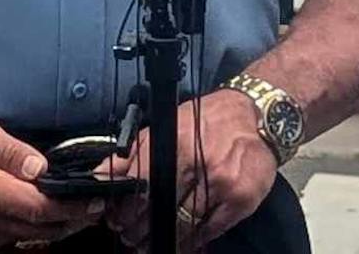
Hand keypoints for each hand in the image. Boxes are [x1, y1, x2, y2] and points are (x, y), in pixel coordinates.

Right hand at [0, 112, 107, 247]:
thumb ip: (11, 149)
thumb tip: (41, 166)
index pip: (42, 208)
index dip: (73, 206)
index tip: (96, 199)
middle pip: (44, 229)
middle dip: (75, 219)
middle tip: (98, 206)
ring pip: (32, 237)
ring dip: (59, 227)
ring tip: (80, 211)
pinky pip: (17, 238)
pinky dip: (38, 230)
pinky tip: (48, 217)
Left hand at [104, 90, 278, 249]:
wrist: (255, 116)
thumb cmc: (205, 121)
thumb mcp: (166, 127)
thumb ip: (133, 153)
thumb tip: (102, 174)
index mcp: (176, 144)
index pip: (142, 186)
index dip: (126, 209)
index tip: (117, 220)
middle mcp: (199, 165)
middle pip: (161, 209)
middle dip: (141, 228)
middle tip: (131, 236)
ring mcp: (222, 185)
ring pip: (185, 224)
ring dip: (164, 239)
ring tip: (150, 244)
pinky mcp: (241, 201)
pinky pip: (210, 230)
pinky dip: (193, 240)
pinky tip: (181, 242)